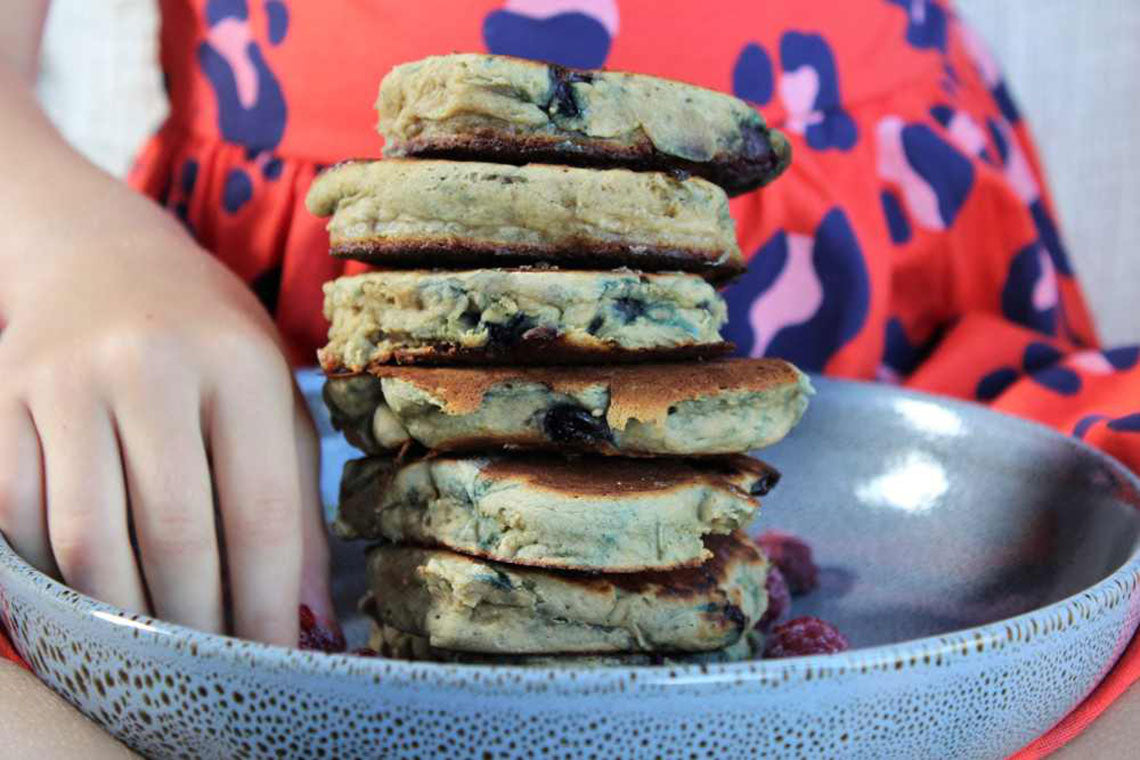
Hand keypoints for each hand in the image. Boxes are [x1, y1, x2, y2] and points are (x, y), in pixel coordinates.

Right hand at [0, 235, 331, 646]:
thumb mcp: (276, 402)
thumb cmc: (213, 343)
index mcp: (240, 366)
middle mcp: (150, 366)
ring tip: (158, 647)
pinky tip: (95, 593)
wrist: (105, 259)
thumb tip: (304, 619)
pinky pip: (20, 519)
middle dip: (197, 623)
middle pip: (173, 535)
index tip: (274, 661)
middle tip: (213, 668)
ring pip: (88, 540)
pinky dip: (58, 575)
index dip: (268, 603)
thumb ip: (295, 504)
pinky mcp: (5, 402)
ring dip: (126, 615)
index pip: (259, 511)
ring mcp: (65, 382)